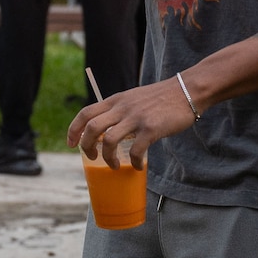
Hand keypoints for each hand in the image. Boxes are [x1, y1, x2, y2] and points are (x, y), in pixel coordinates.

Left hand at [67, 78, 198, 168]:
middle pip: (92, 128)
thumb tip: (107, 132)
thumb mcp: (133, 98)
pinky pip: (136, 150)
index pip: (85, 113)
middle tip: (91, 157)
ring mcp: (136, 118)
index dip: (73, 129)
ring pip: (109, 140)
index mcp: (115, 100)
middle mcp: (122, 108)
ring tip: (113, 165)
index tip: (71, 143)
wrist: (186, 91)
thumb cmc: (160, 98)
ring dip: (107, 158)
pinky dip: (133, 162)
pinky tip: (137, 166)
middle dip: (86, 146)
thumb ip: (119, 110)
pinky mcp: (151, 128)